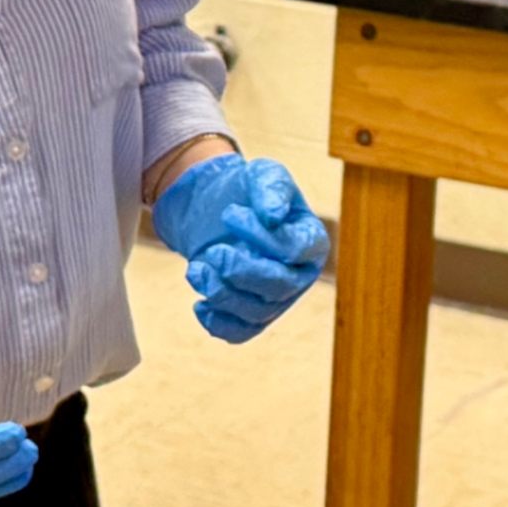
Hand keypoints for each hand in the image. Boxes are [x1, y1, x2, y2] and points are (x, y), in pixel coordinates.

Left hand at [150, 152, 328, 342]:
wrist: (216, 209)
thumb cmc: (246, 191)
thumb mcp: (261, 174)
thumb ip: (271, 189)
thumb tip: (272, 216)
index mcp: (311, 241)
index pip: (295, 250)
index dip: (262, 237)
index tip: (230, 214)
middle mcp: (299, 275)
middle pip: (279, 288)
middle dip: (241, 271)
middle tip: (213, 251)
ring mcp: (276, 300)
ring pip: (256, 313)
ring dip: (222, 293)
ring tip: (196, 268)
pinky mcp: (250, 315)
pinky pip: (240, 332)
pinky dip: (218, 323)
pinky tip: (200, 303)